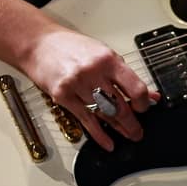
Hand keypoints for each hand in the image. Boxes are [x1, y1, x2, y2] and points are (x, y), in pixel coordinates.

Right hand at [22, 25, 159, 150]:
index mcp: (108, 59)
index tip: (144, 108)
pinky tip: (107, 142)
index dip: (143, 102)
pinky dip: (99, 134)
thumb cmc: (70, 46)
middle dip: (132, 123)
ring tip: (127, 135)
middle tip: (138, 132)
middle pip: (119, 105)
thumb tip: (148, 93)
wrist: (38, 43)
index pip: (134, 86)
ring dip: (118, 128)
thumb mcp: (103, 54)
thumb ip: (125, 74)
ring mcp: (77, 85)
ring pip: (104, 114)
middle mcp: (93, 72)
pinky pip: (86, 120)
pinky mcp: (63, 96)